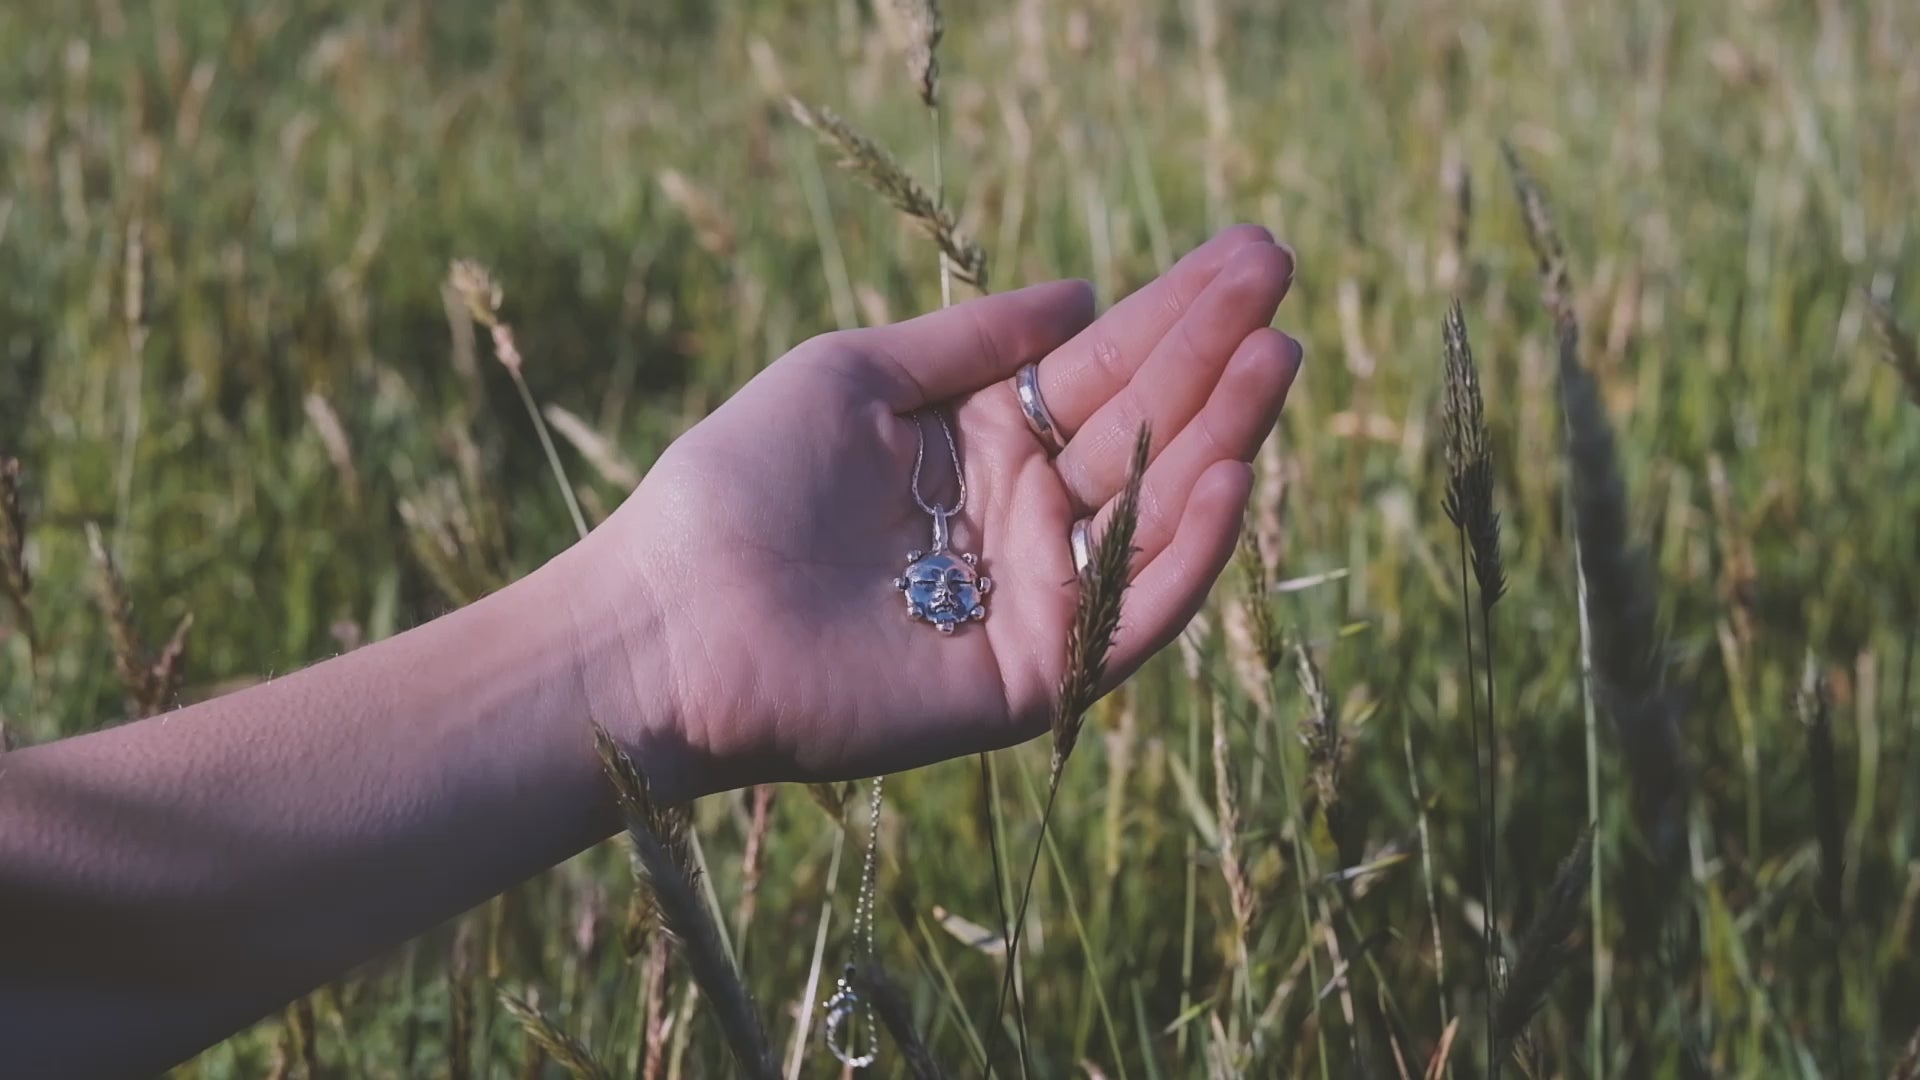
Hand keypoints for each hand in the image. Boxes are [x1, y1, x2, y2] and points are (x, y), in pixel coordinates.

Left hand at [569, 226, 1299, 794]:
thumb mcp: (856, 376)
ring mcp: (1031, 600)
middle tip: (1281, 271)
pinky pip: (1129, 614)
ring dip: (1222, 433)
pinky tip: (1230, 471)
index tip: (1246, 251)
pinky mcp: (1031, 675)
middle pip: (1142, 429)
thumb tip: (1081, 293)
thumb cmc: (741, 481)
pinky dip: (1185, 550)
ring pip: (1154, 514)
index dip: (1174, 313)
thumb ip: (972, 342)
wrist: (671, 616)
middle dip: (1215, 353)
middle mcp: (1019, 519)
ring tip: (1275, 352)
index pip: (1102, 372)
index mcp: (979, 446)